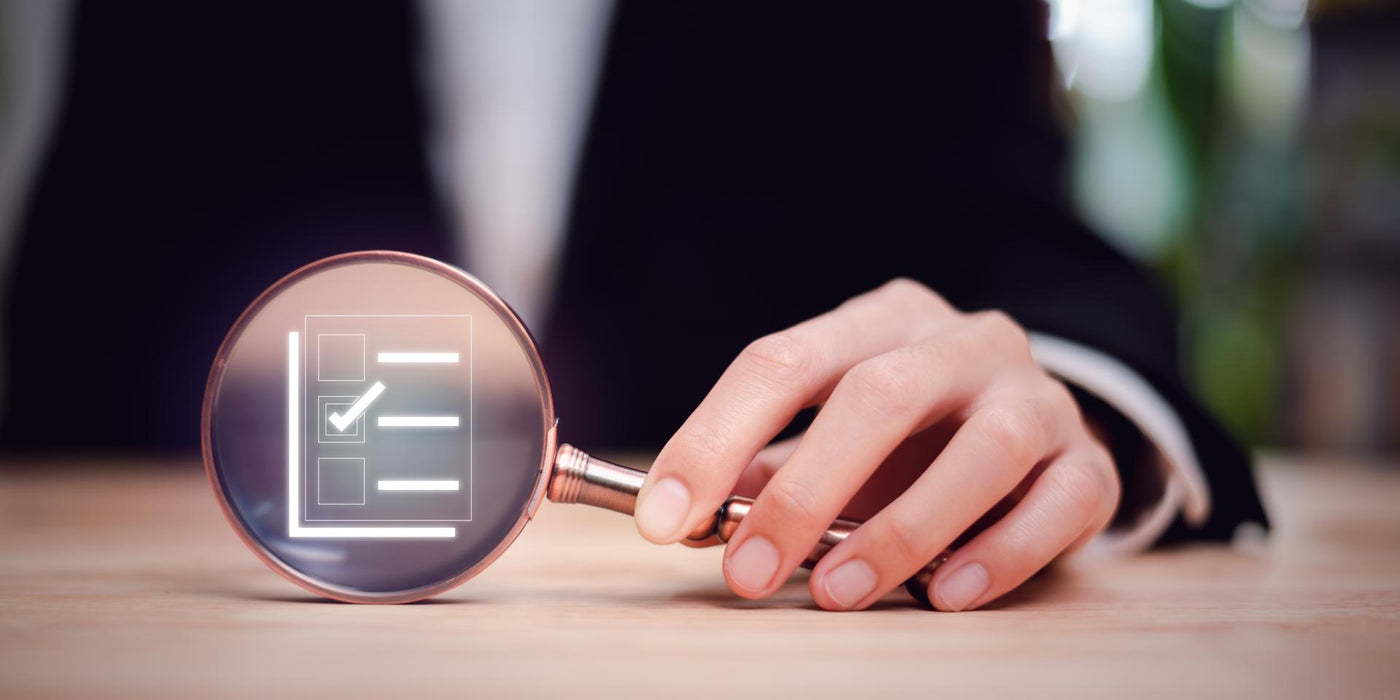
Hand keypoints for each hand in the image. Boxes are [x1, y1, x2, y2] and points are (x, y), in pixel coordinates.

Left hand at [634, 279, 1119, 610]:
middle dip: (804, 491)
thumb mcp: (834, 433)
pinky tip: (948, 594)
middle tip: (748, 570)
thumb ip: (765, 467)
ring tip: (840, 591)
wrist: (1037, 429)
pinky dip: (1002, 554)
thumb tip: (685, 518)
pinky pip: (1056, 504)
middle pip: (877, 396)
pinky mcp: (1087, 462)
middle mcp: (962, 341)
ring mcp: (1036, 396)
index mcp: (880, 321)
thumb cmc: (913, 437)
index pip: (783, 361)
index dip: (714, 439)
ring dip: (903, 529)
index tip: (663, 518)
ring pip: (983, 449)